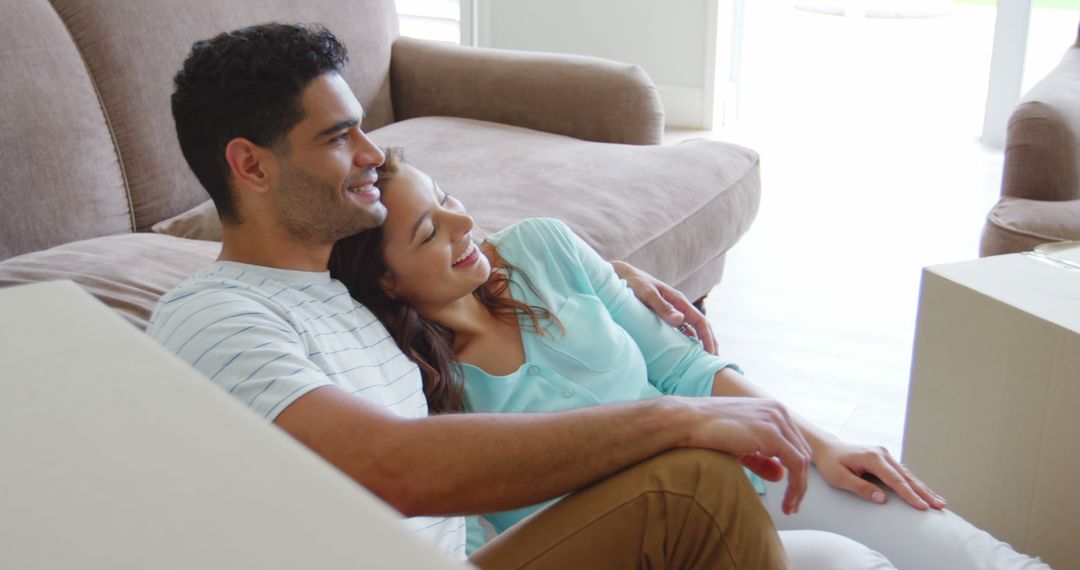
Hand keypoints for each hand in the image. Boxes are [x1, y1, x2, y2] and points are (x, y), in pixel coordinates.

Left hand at [610, 260, 717, 354]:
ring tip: (705, 359)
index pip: (700, 320)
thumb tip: (680, 320)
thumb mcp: (648, 294)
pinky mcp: (665, 316)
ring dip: (700, 342)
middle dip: (710, 342)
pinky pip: (681, 330)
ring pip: (692, 329)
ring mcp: (673, 312)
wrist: (624, 276)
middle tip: (716, 360)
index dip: (707, 337)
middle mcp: (679, 306)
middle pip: (700, 325)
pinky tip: (688, 351)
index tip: (711, 352)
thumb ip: (662, 306)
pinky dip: (688, 340)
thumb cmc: (635, 284)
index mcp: (679, 300)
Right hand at [677, 396, 811, 514]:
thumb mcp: (740, 445)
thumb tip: (780, 474)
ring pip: (803, 460)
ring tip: (790, 508)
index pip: (795, 443)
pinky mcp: (770, 434)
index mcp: (772, 409)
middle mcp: (778, 411)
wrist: (686, 421)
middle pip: (803, 451)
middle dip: (801, 481)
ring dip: (800, 488)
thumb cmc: (705, 432)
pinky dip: (796, 486)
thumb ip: (761, 458)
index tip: (791, 493)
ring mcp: (776, 421)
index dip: (796, 470)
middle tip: (792, 505)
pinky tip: (787, 502)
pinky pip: (796, 465)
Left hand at [813, 439, 946, 510]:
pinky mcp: (885, 459)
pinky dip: (915, 484)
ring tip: (940, 502)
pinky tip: (926, 493)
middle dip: (924, 492)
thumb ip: (860, 487)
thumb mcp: (839, 478)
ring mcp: (885, 455)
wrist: (826, 449)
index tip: (922, 507)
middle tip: (940, 506)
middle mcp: (882, 453)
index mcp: (872, 457)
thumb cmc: (830, 464)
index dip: (909, 495)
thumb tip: (882, 499)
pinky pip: (903, 474)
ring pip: (908, 475)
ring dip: (924, 489)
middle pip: (907, 477)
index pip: (895, 480)